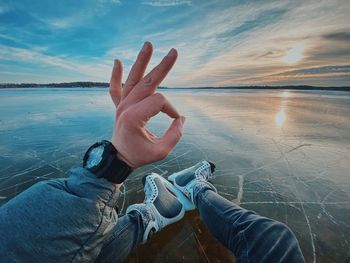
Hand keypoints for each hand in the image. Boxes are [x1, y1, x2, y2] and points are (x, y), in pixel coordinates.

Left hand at [109, 42, 184, 168]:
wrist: (118, 158)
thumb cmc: (139, 156)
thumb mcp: (161, 151)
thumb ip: (174, 135)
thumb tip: (180, 119)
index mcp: (134, 117)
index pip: (160, 102)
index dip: (171, 109)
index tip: (175, 120)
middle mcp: (126, 107)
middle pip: (147, 82)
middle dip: (163, 67)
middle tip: (174, 52)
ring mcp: (121, 105)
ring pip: (132, 79)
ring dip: (141, 62)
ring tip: (148, 45)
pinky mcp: (119, 106)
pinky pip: (115, 88)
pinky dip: (116, 75)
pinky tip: (117, 61)